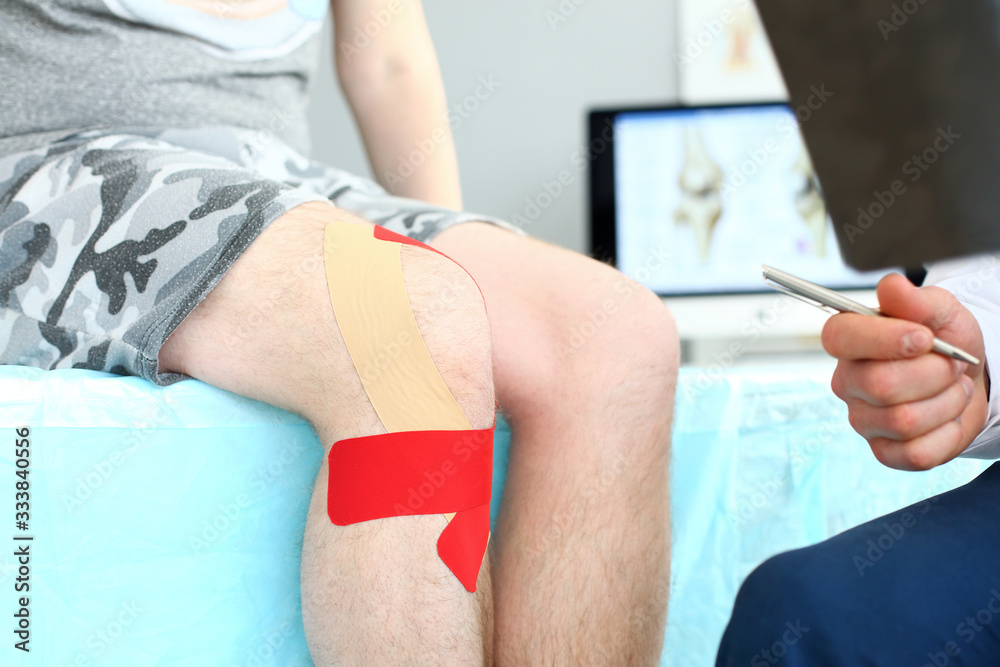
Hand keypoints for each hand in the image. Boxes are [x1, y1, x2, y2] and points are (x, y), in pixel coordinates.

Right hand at [822, 273, 988, 469]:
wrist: (967, 378)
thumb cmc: (944, 341)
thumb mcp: (939, 311)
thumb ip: (916, 299)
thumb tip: (891, 286)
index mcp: (850, 342)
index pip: (839, 338)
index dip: (883, 339)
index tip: (924, 338)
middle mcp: (848, 382)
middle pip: (880, 385)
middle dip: (933, 374)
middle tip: (951, 364)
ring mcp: (863, 420)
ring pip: (903, 421)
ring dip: (946, 402)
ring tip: (952, 388)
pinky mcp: (885, 452)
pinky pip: (916, 453)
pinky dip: (947, 434)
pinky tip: (947, 418)